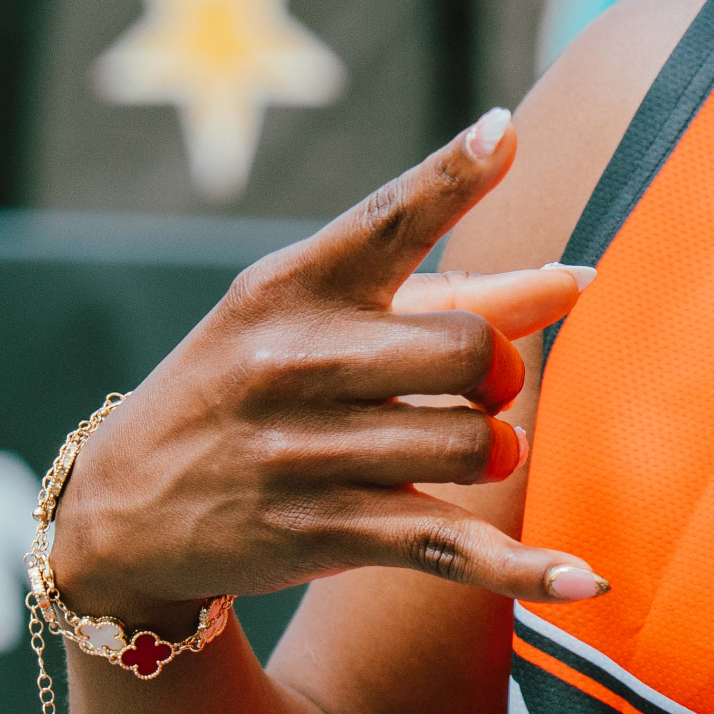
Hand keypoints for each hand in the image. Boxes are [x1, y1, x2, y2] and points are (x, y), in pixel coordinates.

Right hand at [47, 109, 602, 626]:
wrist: (125, 508)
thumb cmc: (258, 385)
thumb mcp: (317, 322)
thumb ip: (450, 296)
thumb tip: (578, 278)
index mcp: (290, 287)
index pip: (384, 222)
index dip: (451, 177)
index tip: (504, 131)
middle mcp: (291, 363)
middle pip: (473, 351)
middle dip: (498, 372)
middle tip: (476, 387)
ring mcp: (304, 453)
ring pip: (477, 444)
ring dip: (492, 450)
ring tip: (457, 450)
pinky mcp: (325, 534)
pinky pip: (454, 545)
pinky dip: (525, 569)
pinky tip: (587, 582)